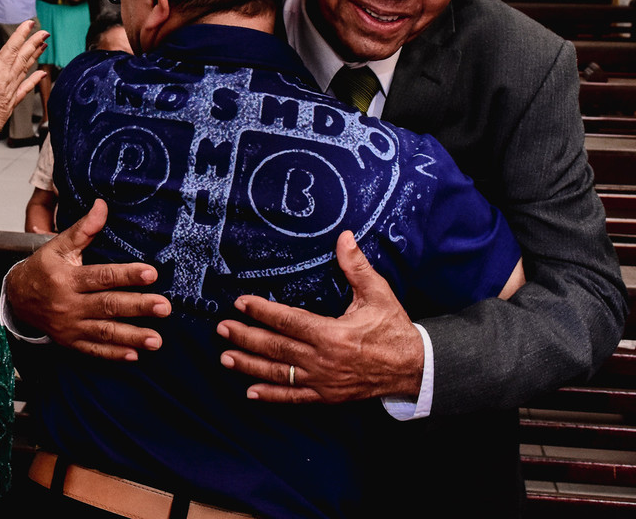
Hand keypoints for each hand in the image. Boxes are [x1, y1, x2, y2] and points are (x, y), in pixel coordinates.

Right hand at [0, 20, 46, 141]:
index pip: (12, 48)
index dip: (21, 34)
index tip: (29, 23)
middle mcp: (9, 79)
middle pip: (23, 57)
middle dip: (34, 42)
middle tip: (44, 31)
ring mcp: (12, 90)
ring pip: (26, 69)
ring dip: (35, 56)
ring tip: (44, 45)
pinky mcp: (13, 101)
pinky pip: (26, 87)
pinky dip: (35, 79)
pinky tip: (42, 73)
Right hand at [5, 199, 171, 359]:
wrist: (16, 298)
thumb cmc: (41, 268)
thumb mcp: (58, 246)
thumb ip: (83, 229)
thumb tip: (102, 206)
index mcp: (67, 278)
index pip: (101, 276)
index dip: (126, 274)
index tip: (151, 273)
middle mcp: (69, 304)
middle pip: (107, 306)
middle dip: (137, 307)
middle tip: (164, 307)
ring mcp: (69, 326)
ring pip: (104, 332)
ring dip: (131, 336)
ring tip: (156, 340)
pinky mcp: (70, 341)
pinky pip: (92, 350)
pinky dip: (112, 354)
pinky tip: (133, 355)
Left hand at [216, 230, 423, 402]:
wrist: (414, 368)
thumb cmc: (393, 328)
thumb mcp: (378, 294)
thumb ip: (356, 267)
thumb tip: (344, 237)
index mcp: (332, 334)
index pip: (288, 321)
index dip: (262, 311)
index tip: (240, 302)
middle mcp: (322, 360)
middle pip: (275, 348)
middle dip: (245, 337)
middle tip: (222, 329)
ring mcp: (322, 381)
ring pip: (278, 374)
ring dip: (249, 366)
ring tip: (225, 357)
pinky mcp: (326, 396)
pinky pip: (293, 397)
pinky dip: (271, 395)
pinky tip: (250, 391)